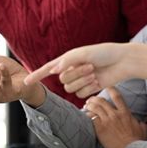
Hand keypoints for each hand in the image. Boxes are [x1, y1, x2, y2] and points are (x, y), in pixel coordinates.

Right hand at [25, 43, 146, 98]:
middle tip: (90, 66)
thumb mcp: (84, 53)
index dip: (36, 76)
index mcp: (67, 60)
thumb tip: (54, 70)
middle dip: (76, 74)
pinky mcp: (88, 89)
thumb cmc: (103, 53)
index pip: (47, 69)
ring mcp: (79, 81)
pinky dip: (90, 87)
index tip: (25, 83)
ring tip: (94, 73)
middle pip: (62, 79)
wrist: (121, 62)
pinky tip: (98, 80)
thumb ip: (67, 61)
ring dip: (84, 81)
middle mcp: (71, 70)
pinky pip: (81, 94)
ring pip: (71, 88)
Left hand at [83, 87, 146, 147]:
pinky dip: (87, 114)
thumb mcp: (142, 129)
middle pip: (102, 100)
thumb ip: (140, 123)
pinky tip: (85, 115)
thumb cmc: (137, 142)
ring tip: (86, 106)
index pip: (117, 96)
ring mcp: (107, 121)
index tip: (107, 88)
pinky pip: (91, 117)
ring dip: (89, 105)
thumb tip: (140, 122)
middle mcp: (115, 114)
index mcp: (125, 113)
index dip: (110, 89)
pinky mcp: (100, 128)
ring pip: (95, 107)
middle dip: (94, 99)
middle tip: (91, 100)